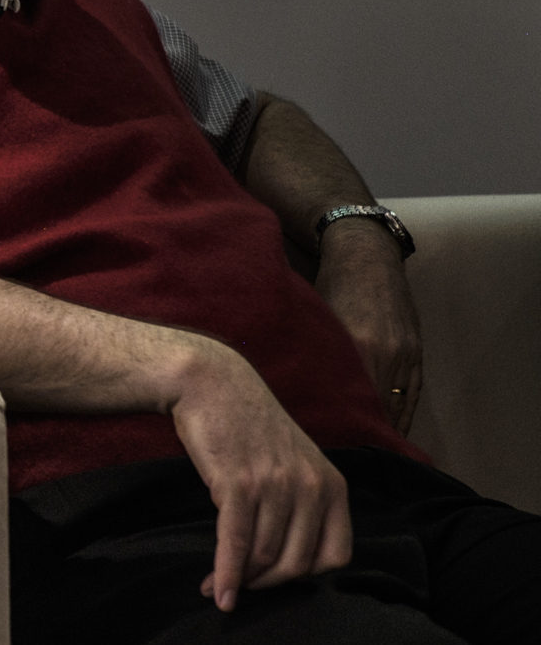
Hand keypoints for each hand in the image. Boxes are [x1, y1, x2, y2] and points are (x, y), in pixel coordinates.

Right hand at [169, 341, 352, 612]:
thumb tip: (287, 559)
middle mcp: (310, 487)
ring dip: (238, 580)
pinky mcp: (239, 483)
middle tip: (242, 589)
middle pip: (296, 563)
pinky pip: (236, 542)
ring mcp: (276, 485)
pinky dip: (225, 573)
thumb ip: (302, 503)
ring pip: (263, 555)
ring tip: (214, 587)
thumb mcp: (293, 462)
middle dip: (266, 584)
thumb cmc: (247, 426)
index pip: (335, 556)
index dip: (305, 577)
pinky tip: (216, 591)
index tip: (276, 578)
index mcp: (331, 485)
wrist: (211, 384)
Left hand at [315, 220, 422, 432]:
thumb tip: (298, 393)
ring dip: (385, 429)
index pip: (352, 399)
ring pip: (397, 404)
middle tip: (347, 457)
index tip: (328, 446)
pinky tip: (392, 433)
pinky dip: (402, 415)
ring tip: (369, 453)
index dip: (344, 425)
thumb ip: (314, 356)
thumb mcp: (316, 319)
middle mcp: (386, 352)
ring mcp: (405, 353)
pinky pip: (412, 394)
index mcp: (357, 345)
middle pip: (377, 407)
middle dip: (363, 433)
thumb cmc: (330, 286)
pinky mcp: (416, 352)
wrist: (366, 256)